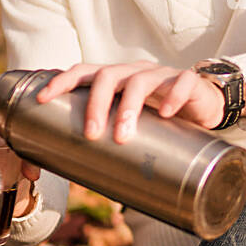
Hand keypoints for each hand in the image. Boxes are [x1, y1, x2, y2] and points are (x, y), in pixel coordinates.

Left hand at [33, 61, 227, 143]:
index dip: (62, 81)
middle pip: (109, 76)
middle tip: (91, 134)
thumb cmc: (159, 119)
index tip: (42, 100)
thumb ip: (108, 139)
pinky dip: (173, 97)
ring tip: (123, 135)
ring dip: (128, 107)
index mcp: (117, 79)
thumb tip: (74, 175)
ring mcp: (163, 75)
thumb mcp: (131, 125)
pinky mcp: (189, 82)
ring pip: (141, 81)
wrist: (204, 107)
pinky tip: (167, 113)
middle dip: (96, 104)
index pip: (84, 71)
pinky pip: (182, 82)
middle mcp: (136, 71)